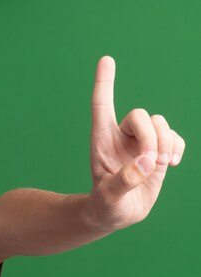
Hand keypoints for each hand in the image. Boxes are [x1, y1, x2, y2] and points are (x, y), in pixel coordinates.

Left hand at [87, 56, 184, 230]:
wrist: (116, 215)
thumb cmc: (104, 205)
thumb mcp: (109, 198)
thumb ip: (124, 181)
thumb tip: (147, 162)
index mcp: (101, 140)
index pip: (102, 105)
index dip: (104, 83)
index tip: (105, 59)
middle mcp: (121, 136)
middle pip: (141, 114)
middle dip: (151, 136)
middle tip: (151, 162)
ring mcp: (140, 143)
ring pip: (160, 123)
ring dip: (166, 142)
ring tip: (163, 165)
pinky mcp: (157, 152)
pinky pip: (175, 136)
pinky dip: (178, 146)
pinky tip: (171, 163)